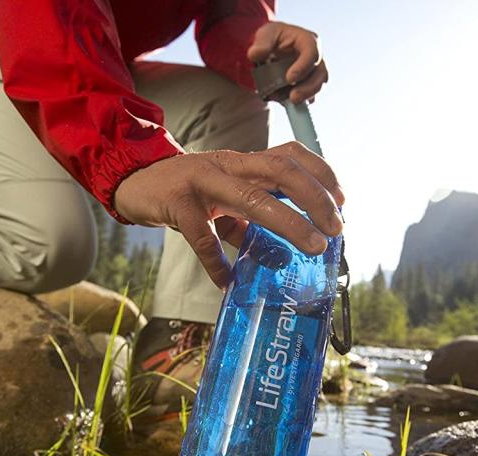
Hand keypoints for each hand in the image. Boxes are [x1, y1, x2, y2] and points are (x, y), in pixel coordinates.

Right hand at [113, 142, 344, 286]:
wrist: (135, 180)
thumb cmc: (188, 191)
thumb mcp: (224, 197)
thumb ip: (251, 218)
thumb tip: (284, 251)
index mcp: (243, 162)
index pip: (290, 154)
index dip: (321, 173)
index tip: (342, 200)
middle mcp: (229, 165)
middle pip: (281, 169)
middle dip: (315, 197)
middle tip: (335, 228)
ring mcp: (202, 181)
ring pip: (252, 197)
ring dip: (288, 222)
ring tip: (311, 246)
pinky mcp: (177, 203)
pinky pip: (202, 236)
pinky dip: (218, 261)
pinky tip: (227, 280)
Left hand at [247, 22, 327, 103]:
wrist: (272, 48)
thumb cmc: (273, 38)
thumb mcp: (265, 34)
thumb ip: (261, 43)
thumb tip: (254, 54)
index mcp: (308, 41)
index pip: (312, 53)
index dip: (303, 67)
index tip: (289, 79)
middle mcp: (315, 57)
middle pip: (320, 74)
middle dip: (308, 88)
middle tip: (293, 98)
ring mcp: (314, 72)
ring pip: (318, 86)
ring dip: (304, 96)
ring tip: (287, 101)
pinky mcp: (309, 85)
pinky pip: (310, 96)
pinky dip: (300, 101)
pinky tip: (287, 101)